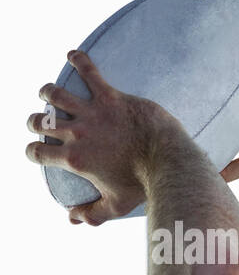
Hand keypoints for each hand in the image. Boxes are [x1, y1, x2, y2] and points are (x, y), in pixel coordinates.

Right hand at [25, 50, 180, 224]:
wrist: (170, 161)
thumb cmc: (145, 185)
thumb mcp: (117, 205)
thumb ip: (93, 214)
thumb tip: (73, 220)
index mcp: (75, 159)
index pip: (37, 153)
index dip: (33, 152)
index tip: (37, 150)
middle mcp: (77, 133)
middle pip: (40, 121)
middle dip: (35, 122)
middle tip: (42, 122)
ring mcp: (92, 113)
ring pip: (55, 94)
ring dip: (47, 92)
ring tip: (48, 93)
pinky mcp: (111, 97)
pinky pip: (90, 72)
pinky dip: (79, 60)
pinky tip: (74, 54)